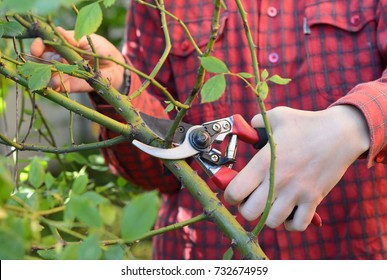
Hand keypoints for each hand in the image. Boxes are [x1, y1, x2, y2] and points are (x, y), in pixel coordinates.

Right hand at [30, 27, 124, 92]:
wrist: (114, 67)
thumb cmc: (101, 49)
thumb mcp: (88, 40)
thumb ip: (73, 39)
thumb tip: (58, 31)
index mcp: (61, 44)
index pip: (44, 44)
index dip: (37, 46)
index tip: (36, 50)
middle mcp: (59, 58)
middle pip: (42, 60)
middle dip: (39, 62)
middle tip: (41, 65)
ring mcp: (63, 72)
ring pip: (48, 74)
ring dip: (46, 76)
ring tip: (51, 77)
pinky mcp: (70, 84)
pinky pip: (59, 86)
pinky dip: (55, 86)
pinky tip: (56, 84)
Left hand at [224, 105, 369, 230]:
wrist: (340, 133)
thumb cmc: (307, 124)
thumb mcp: (277, 116)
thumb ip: (257, 123)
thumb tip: (247, 127)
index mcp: (263, 163)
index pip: (235, 191)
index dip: (230, 195)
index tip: (236, 190)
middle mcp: (277, 181)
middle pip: (249, 213)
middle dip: (246, 208)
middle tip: (251, 199)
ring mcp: (296, 193)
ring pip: (272, 222)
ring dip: (268, 216)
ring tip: (270, 205)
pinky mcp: (313, 199)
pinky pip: (298, 225)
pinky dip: (291, 224)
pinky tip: (289, 212)